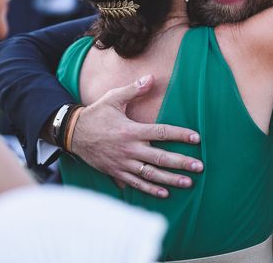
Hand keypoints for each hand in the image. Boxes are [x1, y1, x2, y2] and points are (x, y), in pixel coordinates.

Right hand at [71, 75, 203, 198]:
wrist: (73, 134)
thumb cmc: (96, 114)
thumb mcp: (113, 98)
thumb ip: (133, 90)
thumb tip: (151, 77)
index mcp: (131, 130)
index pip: (162, 133)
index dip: (180, 135)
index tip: (197, 138)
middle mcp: (129, 149)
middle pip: (160, 158)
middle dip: (181, 163)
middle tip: (199, 166)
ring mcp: (123, 164)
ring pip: (151, 174)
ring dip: (170, 180)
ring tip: (188, 182)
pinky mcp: (116, 173)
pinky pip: (135, 184)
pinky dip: (150, 190)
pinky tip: (164, 193)